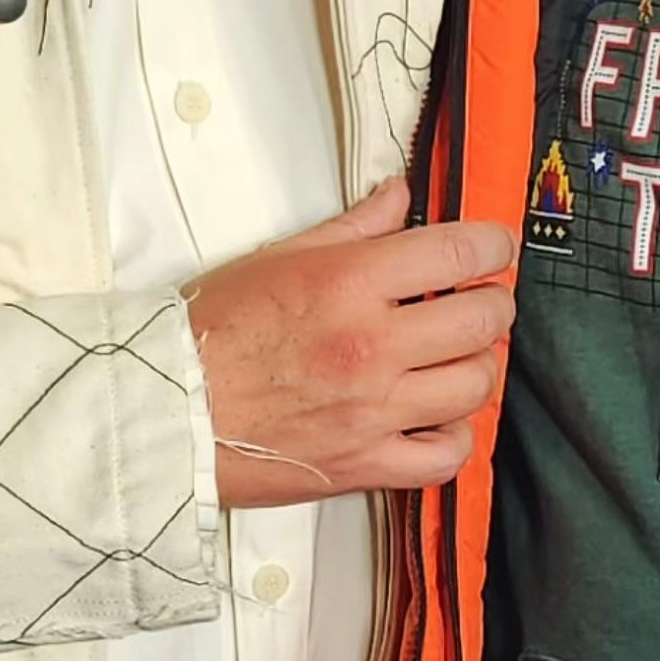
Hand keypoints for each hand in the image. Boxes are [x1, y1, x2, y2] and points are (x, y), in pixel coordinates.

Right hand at [186, 181, 513, 504]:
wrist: (164, 409)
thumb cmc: (210, 334)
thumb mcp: (278, 259)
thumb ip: (352, 228)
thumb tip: (398, 195)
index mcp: (350, 284)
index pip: (460, 251)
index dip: (494, 246)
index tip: (495, 249)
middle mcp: (371, 346)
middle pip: (483, 319)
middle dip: (492, 304)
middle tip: (477, 302)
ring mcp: (373, 410)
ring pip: (475, 385)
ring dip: (477, 367)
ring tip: (455, 358)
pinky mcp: (364, 464)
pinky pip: (446, 456)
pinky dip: (454, 436)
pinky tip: (436, 417)